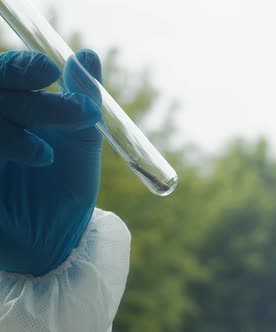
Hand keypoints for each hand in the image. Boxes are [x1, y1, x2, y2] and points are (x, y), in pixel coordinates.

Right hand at [0, 49, 102, 275]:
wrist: (55, 239)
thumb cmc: (64, 188)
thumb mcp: (80, 141)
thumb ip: (83, 98)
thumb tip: (87, 56)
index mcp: (10, 110)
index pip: (4, 74)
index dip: (21, 67)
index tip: (52, 70)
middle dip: (28, 101)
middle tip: (73, 112)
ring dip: (13, 133)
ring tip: (47, 156)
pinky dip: (6, 148)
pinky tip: (39, 160)